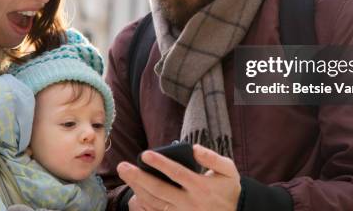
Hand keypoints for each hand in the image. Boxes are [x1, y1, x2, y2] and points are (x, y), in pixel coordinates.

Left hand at [117, 144, 240, 210]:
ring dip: (138, 190)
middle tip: (123, 167)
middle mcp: (189, 202)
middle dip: (139, 178)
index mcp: (200, 186)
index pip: (177, 173)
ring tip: (125, 177)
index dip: (160, 164)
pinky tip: (134, 195)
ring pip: (155, 203)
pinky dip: (144, 207)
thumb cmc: (229, 189)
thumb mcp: (228, 170)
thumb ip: (212, 158)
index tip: (144, 154)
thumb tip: (194, 148)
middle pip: (159, 190)